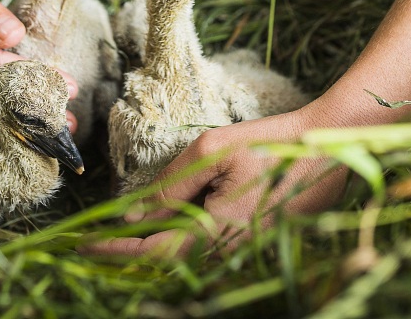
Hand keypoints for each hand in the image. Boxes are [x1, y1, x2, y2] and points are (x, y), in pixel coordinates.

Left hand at [86, 105, 347, 257]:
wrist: (326, 151)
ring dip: (149, 254)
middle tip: (92, 243)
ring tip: (117, 239)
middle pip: (164, 266)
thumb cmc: (269, 144)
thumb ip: (170, 186)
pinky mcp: (252, 248)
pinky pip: (204, 256)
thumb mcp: (212, 152)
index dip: (114, 249)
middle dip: (126, 256)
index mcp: (214, 231)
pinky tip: (159, 232)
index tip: (84, 243)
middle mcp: (226, 253)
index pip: (151, 251)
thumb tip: (132, 215)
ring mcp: (241, 254)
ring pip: (183, 264)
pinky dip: (175, 248)